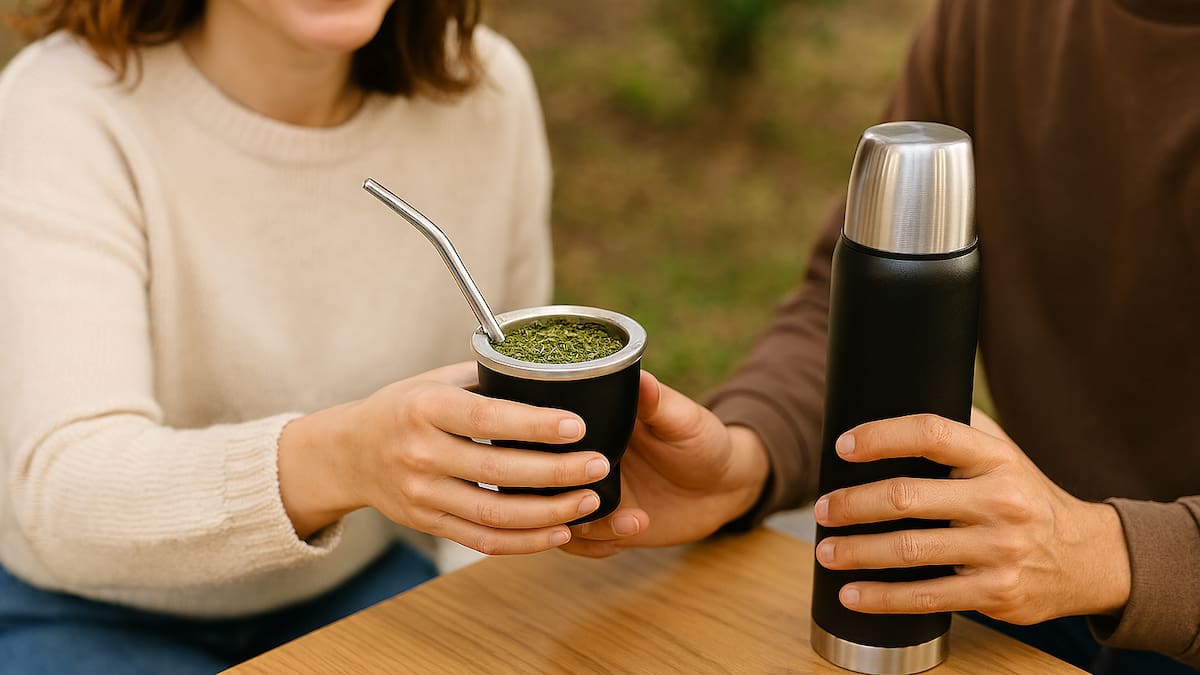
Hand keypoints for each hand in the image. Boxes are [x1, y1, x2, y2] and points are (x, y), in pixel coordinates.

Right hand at [277, 362, 609, 553]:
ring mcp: (422, 494)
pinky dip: (524, 541)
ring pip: (493, 513)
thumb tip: (553, 371)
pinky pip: (482, 540)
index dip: (534, 424)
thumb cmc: (406, 406)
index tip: (578, 425)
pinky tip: (560, 532)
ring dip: (548, 512)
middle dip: (555, 471)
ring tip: (589, 502)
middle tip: (600, 465)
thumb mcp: (435, 380)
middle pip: (497, 470)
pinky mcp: (428, 523)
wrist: (349, 453)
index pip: (486, 418)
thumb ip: (488, 379)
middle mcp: (421, 453)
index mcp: (426, 408)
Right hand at [560, 371, 769, 557]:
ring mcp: (589, 494)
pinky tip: (632, 531)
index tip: (572, 455)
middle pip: (539, 479)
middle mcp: (582, 460)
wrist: (723, 486)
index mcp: (593, 425)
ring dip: (584, 526)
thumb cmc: (704, 441)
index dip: (546, 446)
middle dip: (557, 495)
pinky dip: (597, 545)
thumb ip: (660, 403)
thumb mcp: (684, 420)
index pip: (548, 434)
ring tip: (630, 521)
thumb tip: (642, 377)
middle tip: (596, 498)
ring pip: (554, 516)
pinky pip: (579, 544)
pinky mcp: (602, 525)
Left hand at [814, 410, 1130, 623]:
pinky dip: (883, 597)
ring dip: (858, 552)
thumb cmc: (1026, 497)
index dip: (881, 437)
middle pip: (907, 497)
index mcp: (995, 458)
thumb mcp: (1005, 454)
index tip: (843, 447)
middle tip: (822, 509)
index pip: (931, 434)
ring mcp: (1000, 549)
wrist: (1088, 558)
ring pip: (910, 550)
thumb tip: (897, 398)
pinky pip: (928, 596)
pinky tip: (853, 594)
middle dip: (853, 504)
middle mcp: (1000, 500)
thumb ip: (959, 427)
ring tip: (825, 551)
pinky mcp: (997, 592)